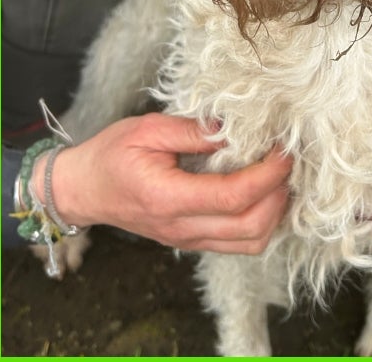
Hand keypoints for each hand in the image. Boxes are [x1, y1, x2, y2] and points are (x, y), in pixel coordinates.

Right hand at [31, 113, 291, 254]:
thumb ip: (194, 130)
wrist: (83, 189)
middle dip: (280, 195)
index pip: (234, 196)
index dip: (268, 174)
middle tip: (288, 162)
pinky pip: (238, 244)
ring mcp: (187, 239)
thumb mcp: (148, 129)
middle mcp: (181, 227)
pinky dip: (261, 223)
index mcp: (168, 197)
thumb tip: (235, 128)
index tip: (283, 150)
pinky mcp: (192, 240)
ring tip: (280, 178)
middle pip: (251, 227)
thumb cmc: (111, 155)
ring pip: (250, 243)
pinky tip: (264, 194)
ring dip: (275, 214)